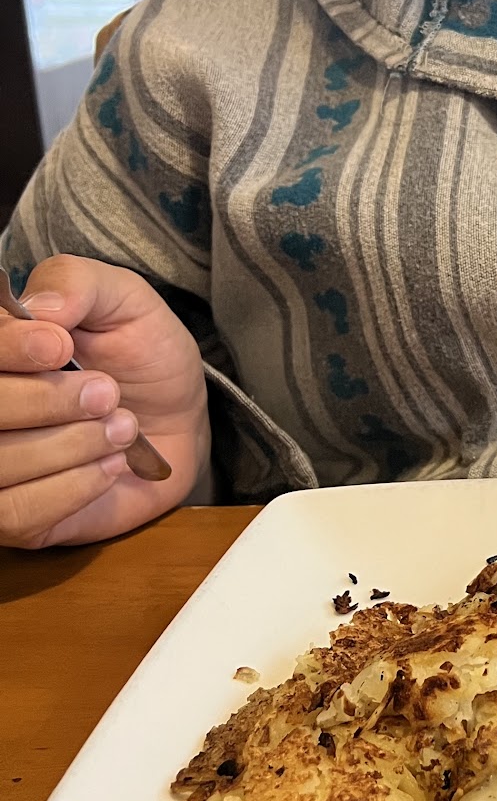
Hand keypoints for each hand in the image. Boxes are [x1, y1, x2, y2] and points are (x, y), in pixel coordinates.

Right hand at [0, 256, 209, 549]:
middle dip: (49, 400)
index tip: (61, 345)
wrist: (176, 421)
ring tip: (121, 428)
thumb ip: (80, 284)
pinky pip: (16, 512)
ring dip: (71, 445)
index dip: (11, 348)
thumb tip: (38, 308)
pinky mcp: (11, 516)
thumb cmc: (141, 356)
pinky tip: (108, 466)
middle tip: (108, 393)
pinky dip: (72, 487)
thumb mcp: (126, 302)